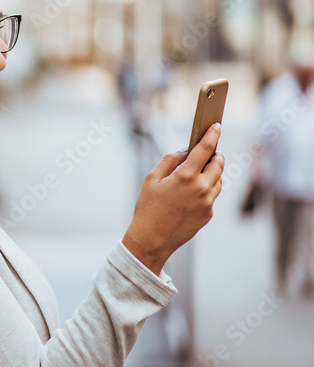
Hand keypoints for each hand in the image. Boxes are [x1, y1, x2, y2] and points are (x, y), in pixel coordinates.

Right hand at [122, 123, 223, 274]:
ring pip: (219, 180)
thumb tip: (183, 151)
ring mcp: (207, 202)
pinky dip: (207, 189)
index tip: (217, 126)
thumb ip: (169, 161)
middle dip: (216, 154)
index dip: (212, 135)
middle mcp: (201, 188)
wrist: (152, 239)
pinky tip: (193, 193)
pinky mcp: (208, 214)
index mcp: (185, 176)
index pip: (206, 149)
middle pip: (218, 164)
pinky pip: (212, 196)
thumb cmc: (147, 208)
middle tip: (211, 151)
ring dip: (214, 172)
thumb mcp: (151, 180)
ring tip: (201, 172)